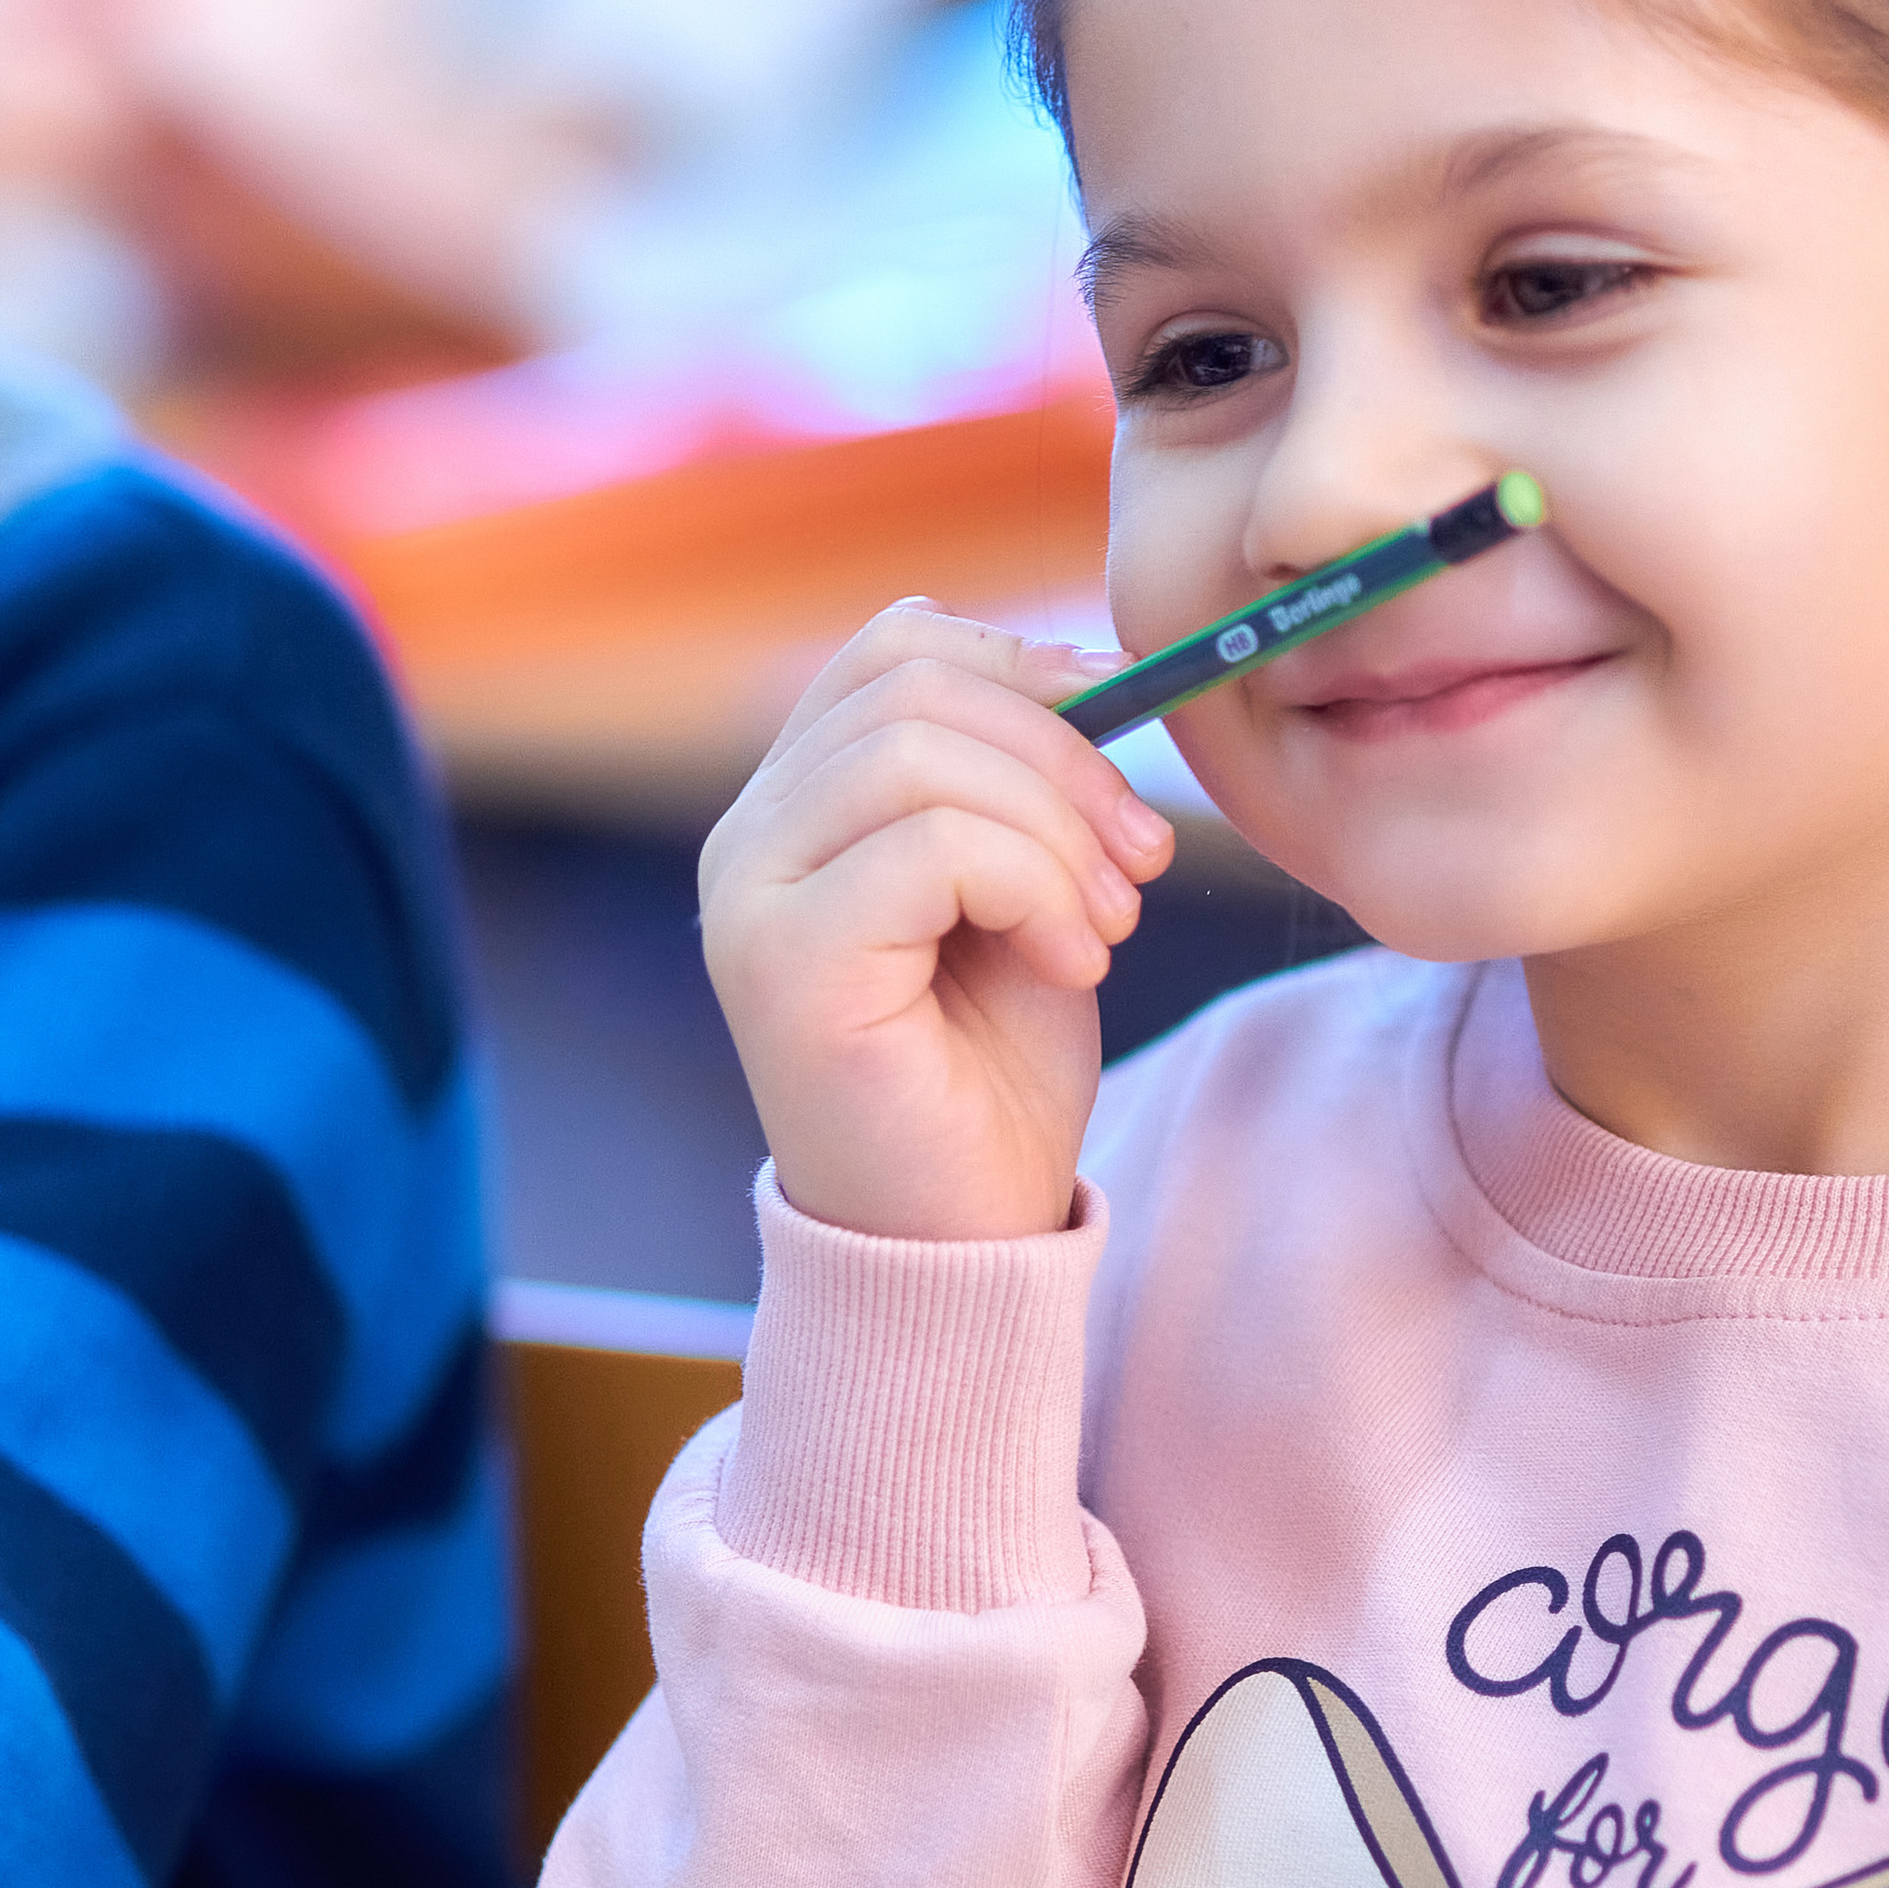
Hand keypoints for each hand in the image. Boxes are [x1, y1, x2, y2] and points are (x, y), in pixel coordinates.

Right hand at [700, 605, 1175, 1241]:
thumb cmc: (994, 1073)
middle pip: (914, 686)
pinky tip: (1068, 967)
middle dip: (1063, 756)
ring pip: (922, 758)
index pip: (896, 648)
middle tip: (1140, 861)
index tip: (1125, 737)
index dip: (1027, 665)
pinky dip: (1034, 889)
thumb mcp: (1024, 888)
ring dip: (1056, 833)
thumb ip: (1021, 780)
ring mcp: (750, 899)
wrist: (964, 1239)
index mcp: (798, 804)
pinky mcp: (782, 965)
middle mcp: (748, 838)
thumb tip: (1095, 670)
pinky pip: (930, 847)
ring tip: (1105, 927)